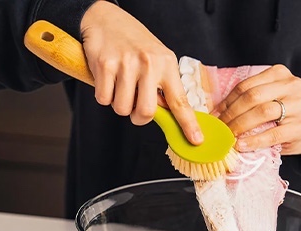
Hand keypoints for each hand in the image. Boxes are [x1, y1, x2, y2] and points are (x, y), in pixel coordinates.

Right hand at [80, 1, 202, 143]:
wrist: (106, 19)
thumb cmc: (134, 44)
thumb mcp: (157, 60)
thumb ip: (163, 86)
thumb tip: (167, 116)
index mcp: (167, 64)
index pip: (180, 100)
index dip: (188, 123)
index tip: (196, 140)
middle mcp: (149, 63)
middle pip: (146, 112)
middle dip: (138, 117)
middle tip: (134, 107)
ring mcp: (126, 64)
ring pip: (122, 108)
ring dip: (119, 104)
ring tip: (120, 86)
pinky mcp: (105, 65)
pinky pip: (104, 99)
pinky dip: (104, 95)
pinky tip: (107, 79)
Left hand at [211, 65, 300, 155]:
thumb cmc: (278, 115)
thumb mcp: (264, 100)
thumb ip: (245, 100)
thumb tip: (214, 113)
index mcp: (278, 73)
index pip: (246, 86)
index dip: (227, 101)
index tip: (214, 115)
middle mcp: (292, 85)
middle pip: (253, 96)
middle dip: (232, 114)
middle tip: (219, 128)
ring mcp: (299, 105)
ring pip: (263, 111)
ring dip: (241, 125)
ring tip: (228, 136)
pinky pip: (273, 134)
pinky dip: (255, 141)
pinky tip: (242, 145)